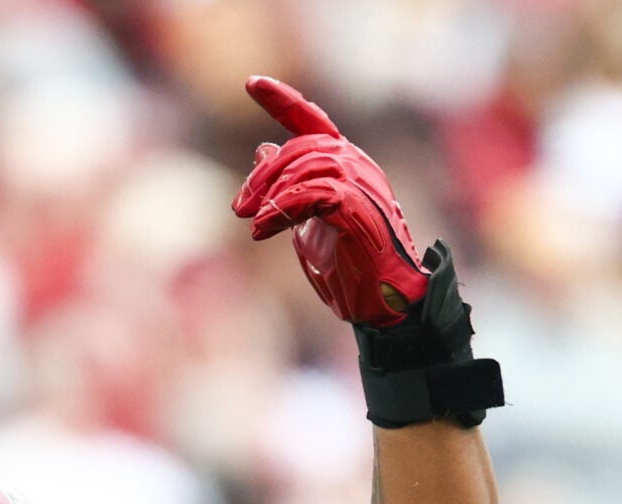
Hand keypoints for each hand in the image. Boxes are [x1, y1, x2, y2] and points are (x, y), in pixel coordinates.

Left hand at [231, 77, 427, 325]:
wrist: (382, 302)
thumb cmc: (348, 265)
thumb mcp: (306, 221)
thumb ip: (288, 187)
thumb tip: (262, 148)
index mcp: (345, 165)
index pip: (312, 121)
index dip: (282, 100)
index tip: (251, 84)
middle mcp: (357, 166)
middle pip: (302, 144)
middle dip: (264, 174)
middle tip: (239, 208)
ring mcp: (362, 185)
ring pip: (308, 164)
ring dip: (271, 191)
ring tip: (252, 220)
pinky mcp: (358, 208)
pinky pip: (314, 193)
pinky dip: (282, 209)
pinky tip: (262, 230)